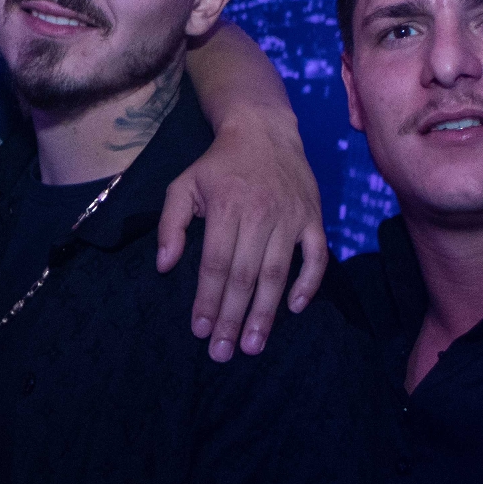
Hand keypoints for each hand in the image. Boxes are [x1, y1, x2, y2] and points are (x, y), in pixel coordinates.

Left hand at [157, 115, 327, 361]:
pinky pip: (316, 257)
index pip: (215, 264)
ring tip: (252, 345)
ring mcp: (291, 217)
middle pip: (245, 276)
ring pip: (277, 274)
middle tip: (224, 352)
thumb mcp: (183, 185)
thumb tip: (165, 266)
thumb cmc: (218, 164)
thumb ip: (170, 224)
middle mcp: (260, 213)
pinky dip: (309, 284)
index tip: (200, 330)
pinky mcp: (313, 217)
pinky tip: (294, 308)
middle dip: (232, 318)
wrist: (264, 131)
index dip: (207, 300)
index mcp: (227, 206)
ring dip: (265, 313)